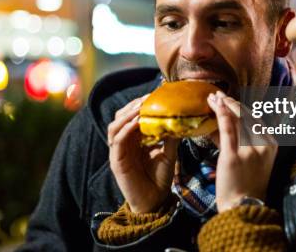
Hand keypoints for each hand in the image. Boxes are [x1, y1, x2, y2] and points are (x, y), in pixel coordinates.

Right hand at [108, 95, 179, 212]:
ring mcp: (118, 151)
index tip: (153, 94)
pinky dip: (125, 129)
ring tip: (140, 107)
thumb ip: (171, 137)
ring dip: (127, 115)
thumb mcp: (169, 153)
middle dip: (132, 105)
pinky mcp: (116, 160)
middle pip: (120, 117)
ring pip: (114, 126)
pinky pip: (117, 140)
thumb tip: (180, 118)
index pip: (131, 115)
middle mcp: (123, 143)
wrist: (155, 201)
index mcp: (134, 139)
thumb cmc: (161, 178)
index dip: (139, 104)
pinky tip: (136, 123)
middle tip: (147, 97)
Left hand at [208, 91, 277, 212]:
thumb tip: (225, 123)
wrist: (243, 207)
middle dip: (231, 102)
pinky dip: (222, 114)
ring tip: (212, 97)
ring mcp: (249, 150)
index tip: (229, 100)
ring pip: (235, 120)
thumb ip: (243, 140)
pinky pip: (227, 129)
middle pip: (245, 116)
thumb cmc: (246, 185)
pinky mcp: (233, 156)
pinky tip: (216, 104)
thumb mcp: (254, 159)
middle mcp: (262, 145)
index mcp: (271, 144)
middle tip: (218, 94)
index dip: (240, 107)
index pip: (255, 119)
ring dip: (222, 105)